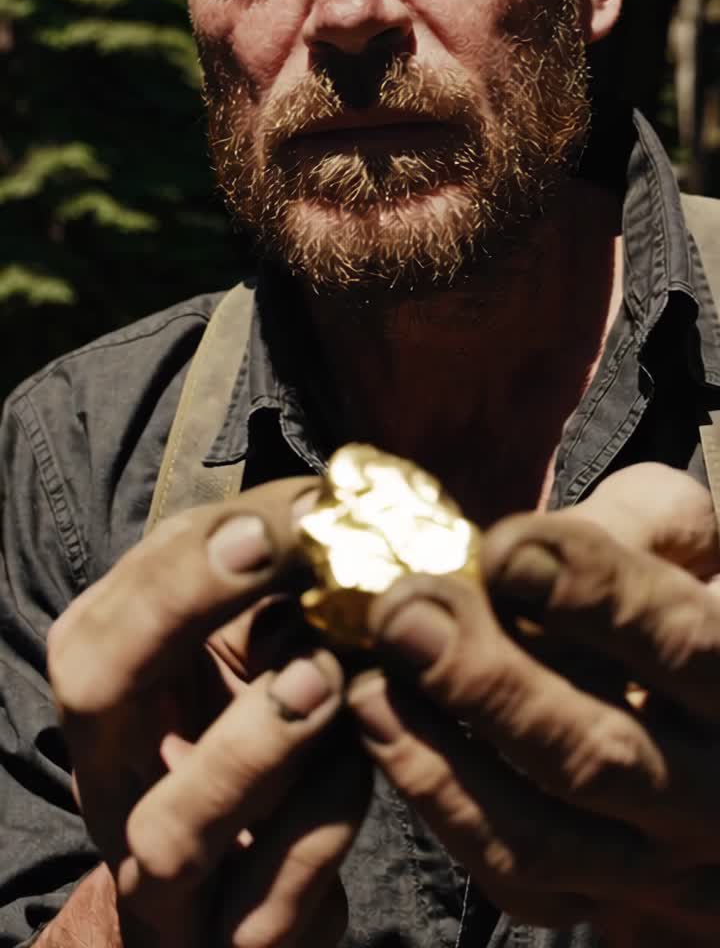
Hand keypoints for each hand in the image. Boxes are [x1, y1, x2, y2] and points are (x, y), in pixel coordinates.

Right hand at [47, 481, 370, 947]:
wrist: (270, 903)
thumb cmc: (278, 748)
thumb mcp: (269, 654)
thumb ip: (279, 592)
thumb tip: (339, 507)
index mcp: (115, 690)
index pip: (112, 609)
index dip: (191, 559)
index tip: (289, 515)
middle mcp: (113, 780)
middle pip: (92, 684)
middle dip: (187, 605)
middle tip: (282, 559)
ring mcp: (159, 882)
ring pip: (165, 830)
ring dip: (257, 744)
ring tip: (327, 678)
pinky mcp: (221, 946)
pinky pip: (260, 914)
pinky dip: (319, 834)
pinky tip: (364, 771)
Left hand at [347, 464, 719, 942]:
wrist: (714, 710)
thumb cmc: (693, 585)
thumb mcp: (690, 537)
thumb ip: (629, 525)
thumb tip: (520, 553)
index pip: (680, 642)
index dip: (588, 593)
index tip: (501, 549)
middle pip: (601, 755)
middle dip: (486, 681)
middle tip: (404, 613)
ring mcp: (670, 866)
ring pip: (547, 838)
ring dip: (441, 756)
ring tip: (374, 679)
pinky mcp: (615, 904)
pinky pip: (520, 881)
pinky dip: (442, 809)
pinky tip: (388, 733)